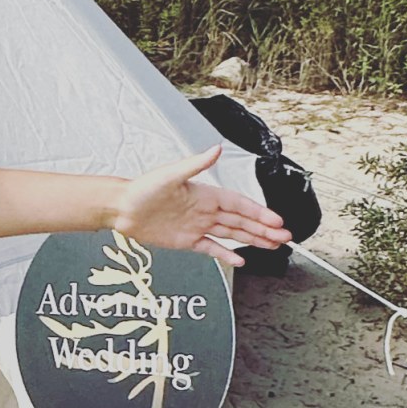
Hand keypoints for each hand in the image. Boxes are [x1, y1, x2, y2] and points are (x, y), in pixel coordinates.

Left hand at [112, 143, 291, 267]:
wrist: (121, 208)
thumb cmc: (142, 189)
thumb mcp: (171, 174)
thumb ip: (196, 163)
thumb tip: (215, 148)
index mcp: (205, 194)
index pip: (239, 204)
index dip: (259, 212)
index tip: (276, 220)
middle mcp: (204, 211)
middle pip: (241, 221)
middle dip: (265, 229)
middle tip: (285, 236)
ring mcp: (197, 226)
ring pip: (232, 234)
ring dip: (253, 240)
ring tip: (273, 245)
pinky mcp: (187, 241)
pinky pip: (212, 248)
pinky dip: (226, 254)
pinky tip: (241, 259)